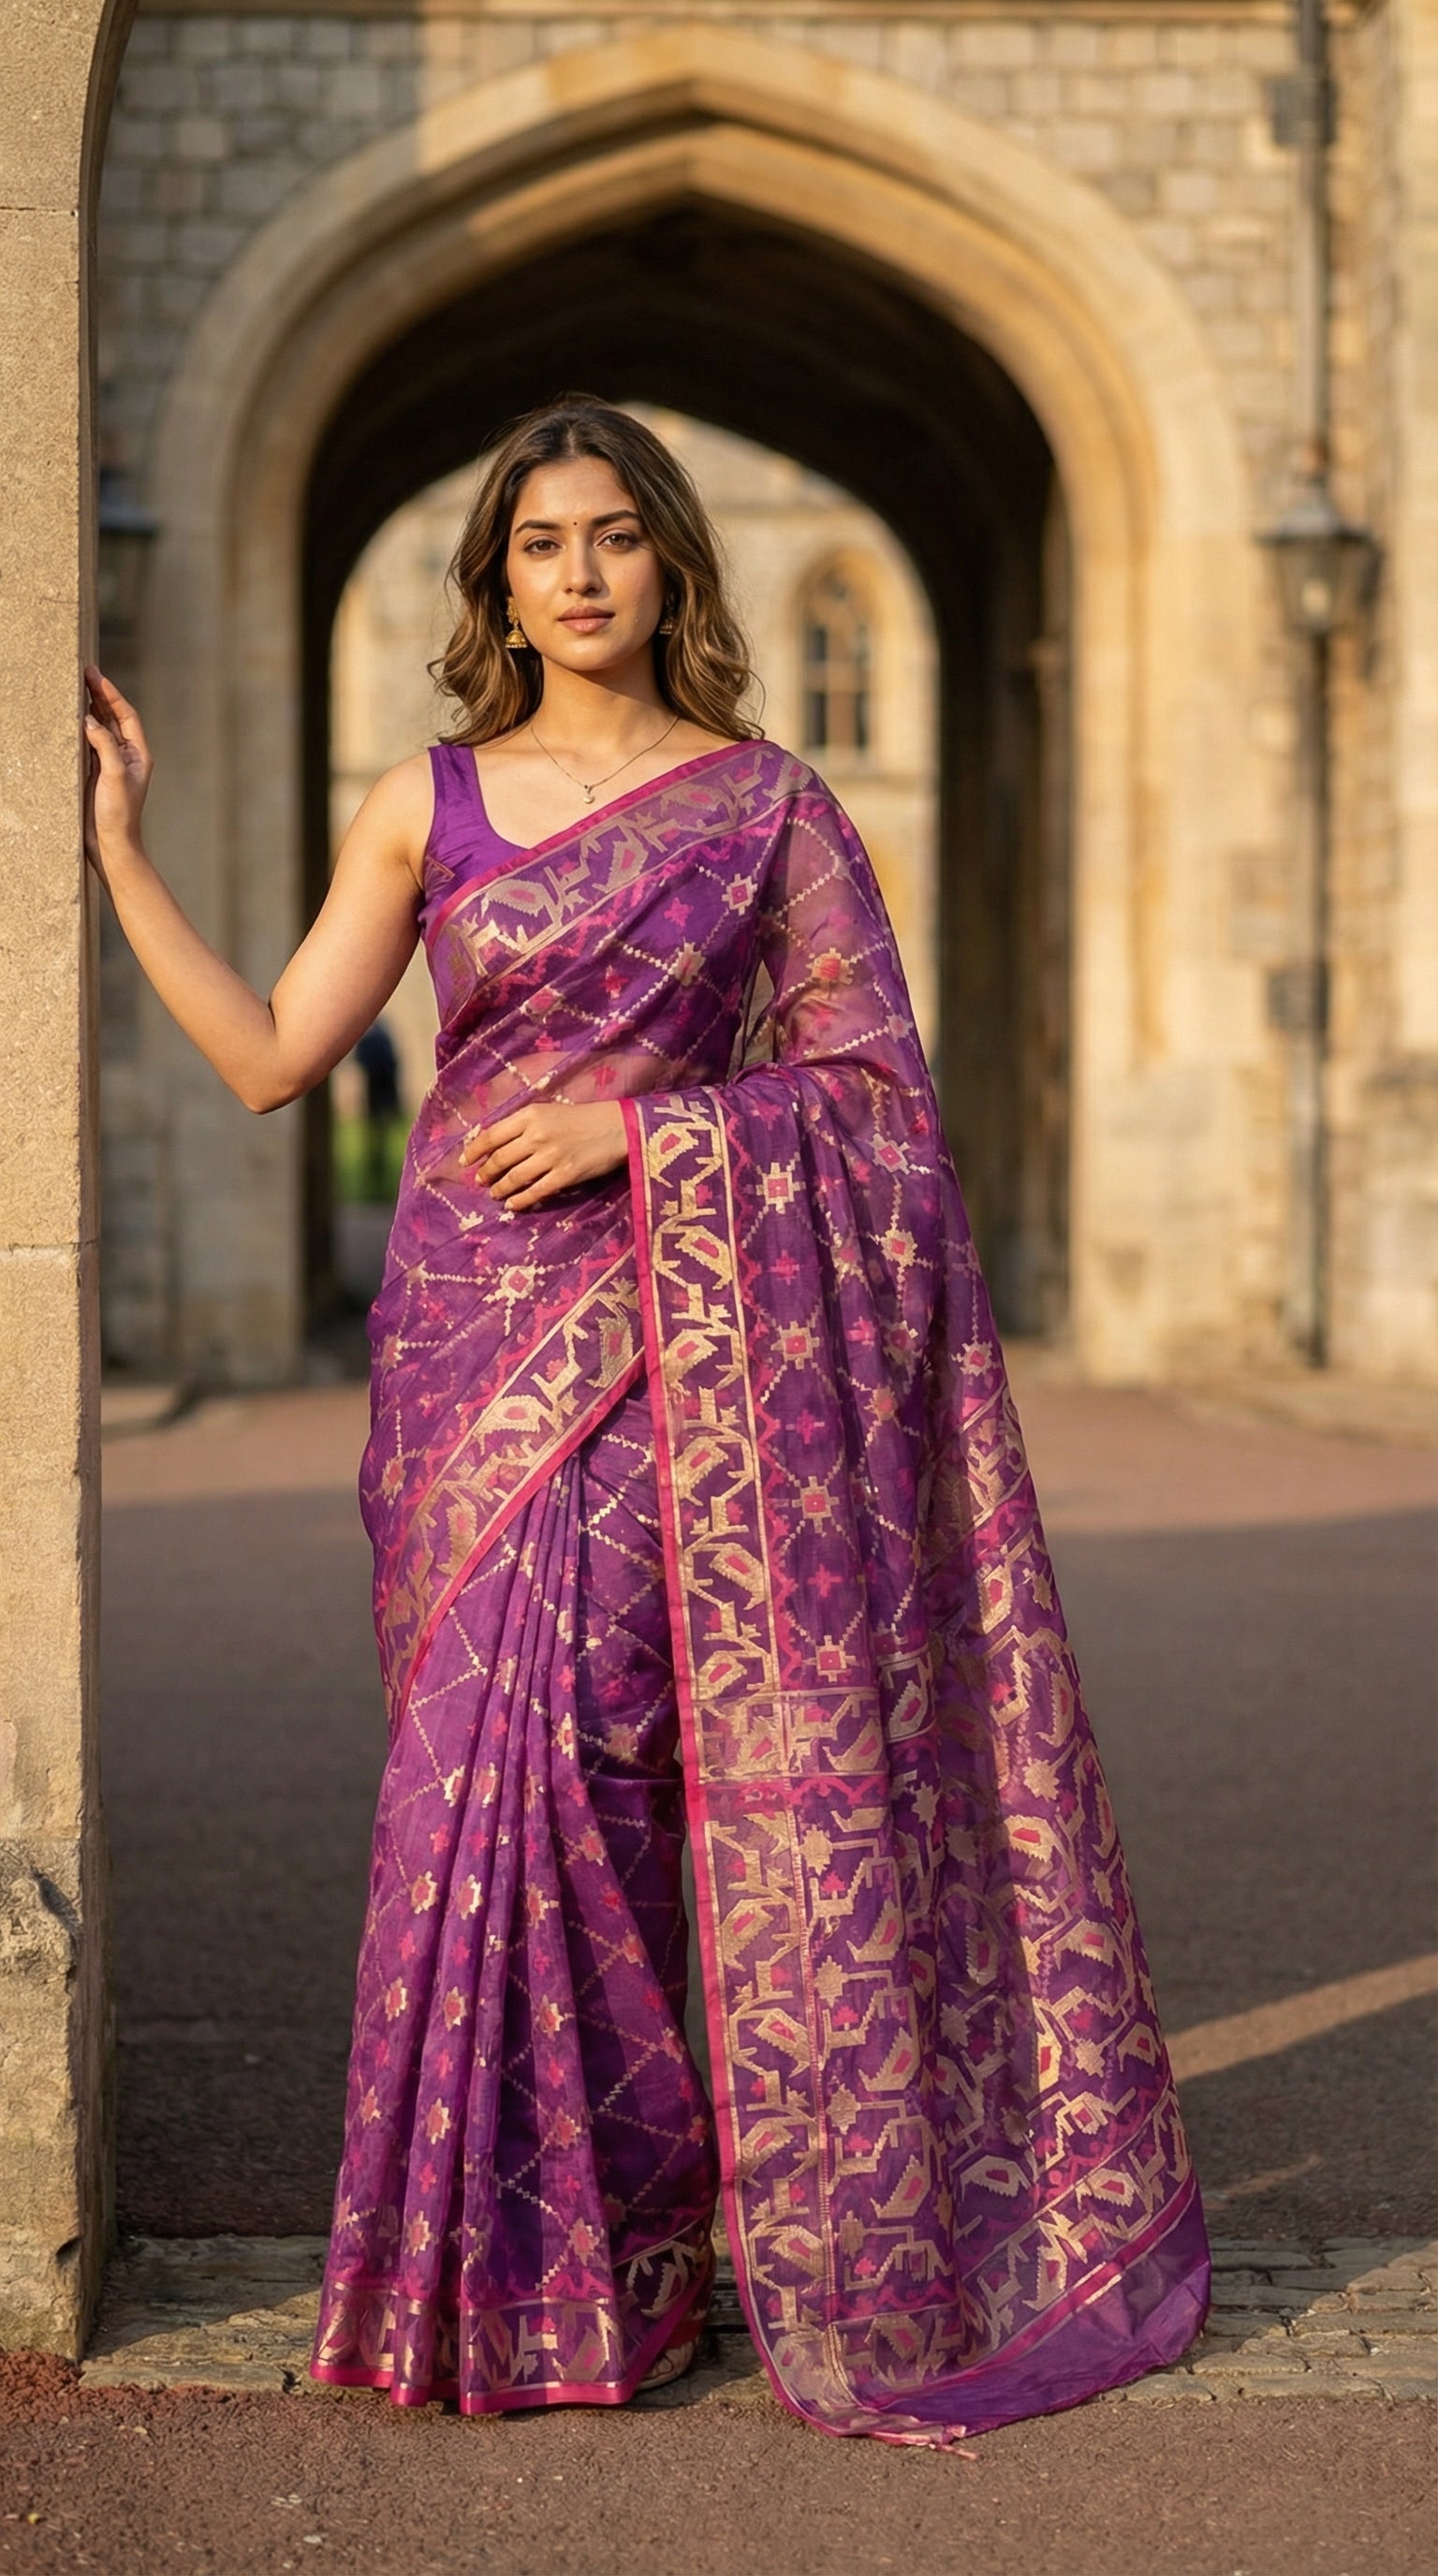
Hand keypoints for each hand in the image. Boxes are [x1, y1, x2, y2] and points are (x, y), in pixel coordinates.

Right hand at [83, 666, 152, 879]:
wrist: (111, 845)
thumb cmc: (119, 815)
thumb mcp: (114, 777)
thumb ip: (105, 746)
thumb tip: (91, 721)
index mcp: (138, 754)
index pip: (126, 715)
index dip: (112, 694)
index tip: (96, 676)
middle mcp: (126, 756)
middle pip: (114, 717)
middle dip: (100, 694)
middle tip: (84, 672)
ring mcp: (110, 764)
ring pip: (101, 728)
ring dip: (91, 707)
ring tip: (77, 686)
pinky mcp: (95, 773)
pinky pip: (89, 743)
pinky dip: (81, 727)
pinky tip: (72, 716)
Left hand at [461, 1099, 626, 1209]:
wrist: (616, 1127)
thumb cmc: (580, 1118)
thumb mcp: (547, 1111)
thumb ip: (522, 1125)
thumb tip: (494, 1144)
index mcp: (530, 1115)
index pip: (491, 1135)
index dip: (474, 1151)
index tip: (465, 1162)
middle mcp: (536, 1135)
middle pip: (500, 1159)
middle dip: (486, 1173)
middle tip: (480, 1181)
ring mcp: (551, 1156)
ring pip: (514, 1178)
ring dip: (500, 1189)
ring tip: (495, 1194)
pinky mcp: (565, 1175)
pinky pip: (535, 1192)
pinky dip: (520, 1201)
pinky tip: (513, 1205)